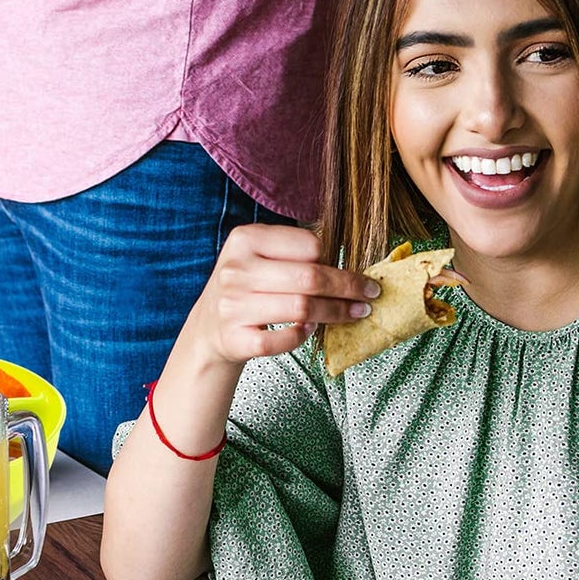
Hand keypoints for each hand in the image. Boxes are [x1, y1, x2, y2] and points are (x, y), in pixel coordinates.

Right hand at [187, 223, 379, 367]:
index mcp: (246, 239)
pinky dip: (303, 336)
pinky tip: (312, 329)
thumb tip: (350, 264)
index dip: (335, 260)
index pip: (308, 245)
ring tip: (355, 313)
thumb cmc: (247, 287)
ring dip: (337, 313)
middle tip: (370, 294)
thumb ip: (294, 253)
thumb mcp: (259, 256)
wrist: (208, 328)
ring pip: (302, 309)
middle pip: (310, 278)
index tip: (355, 272)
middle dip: (348, 287)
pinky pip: (283, 340)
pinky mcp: (235, 339)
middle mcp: (236, 270)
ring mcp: (233, 306)